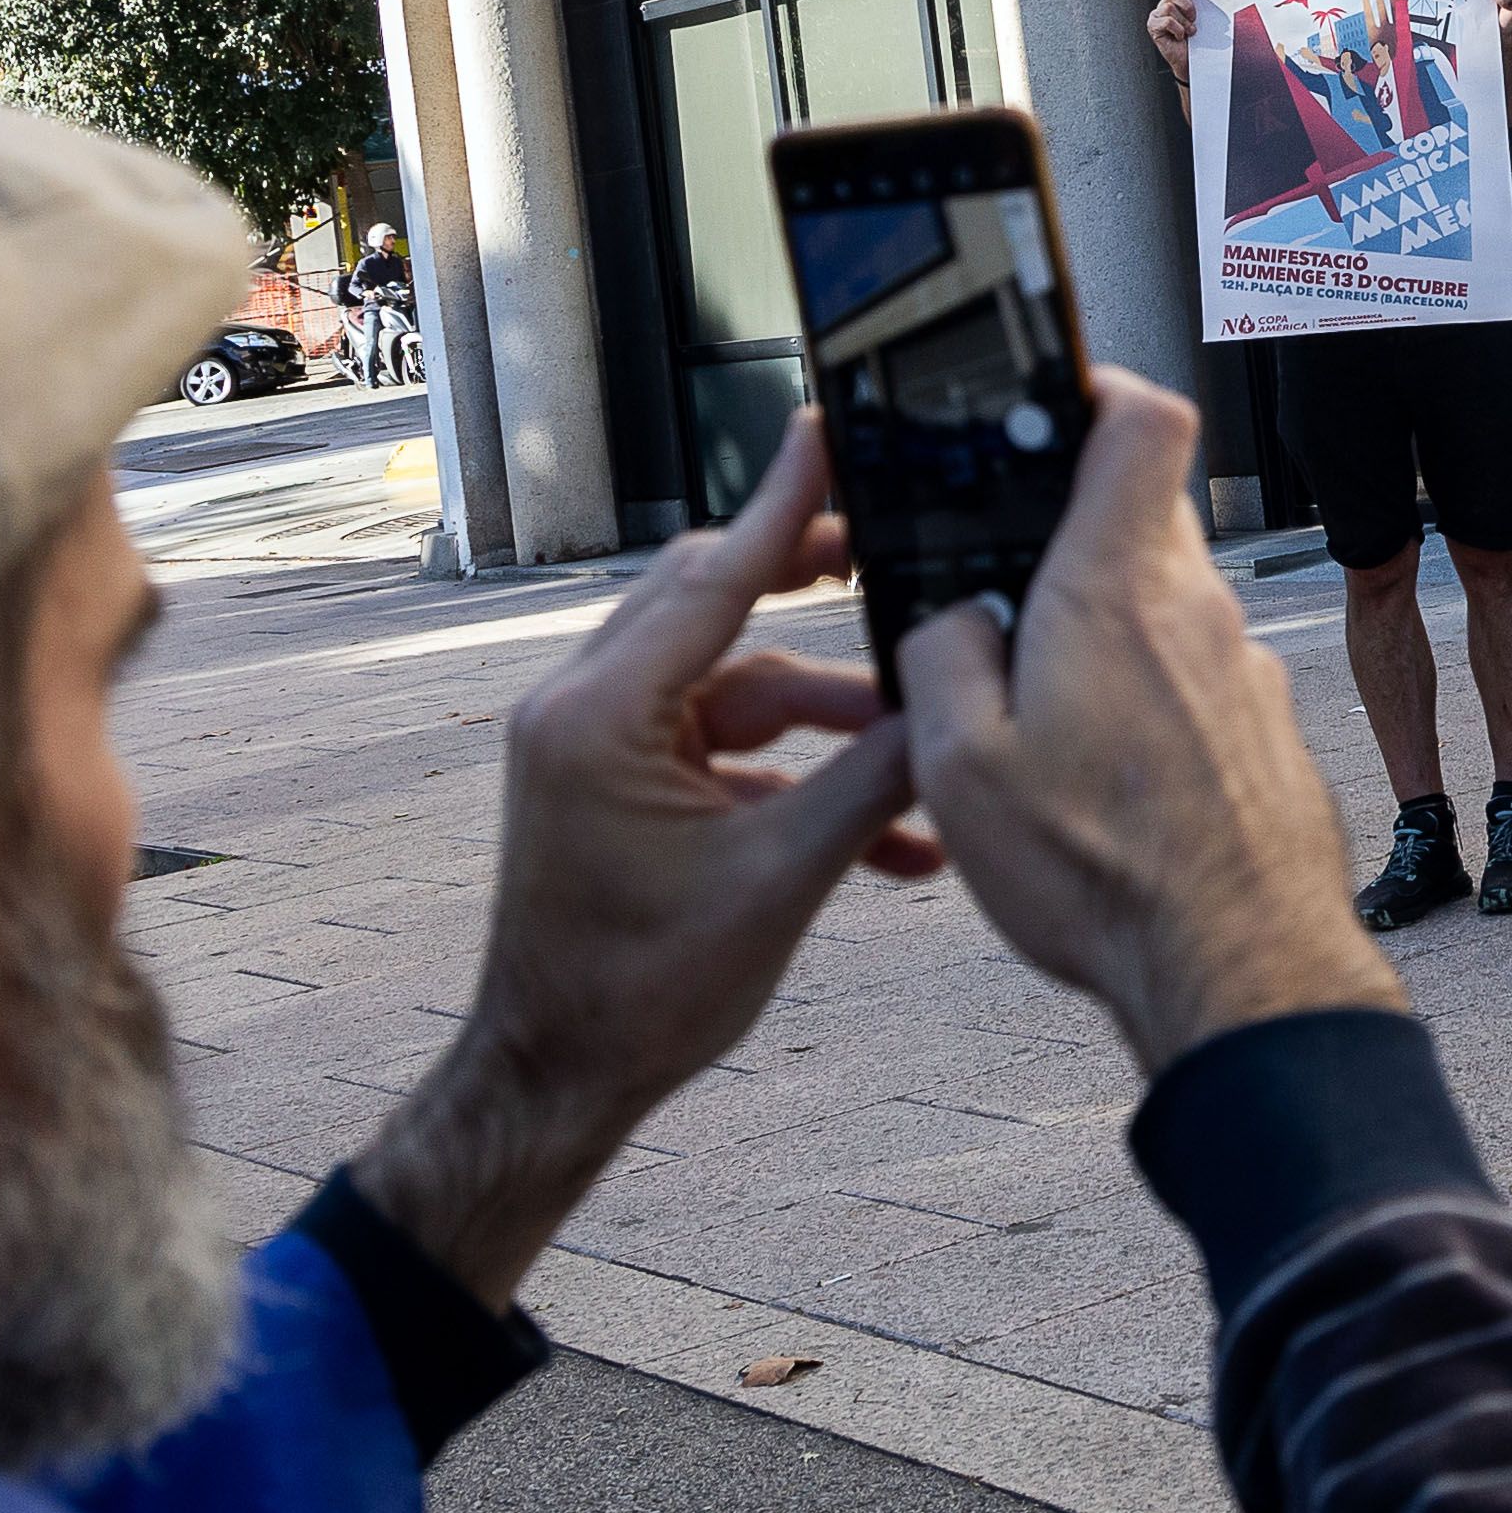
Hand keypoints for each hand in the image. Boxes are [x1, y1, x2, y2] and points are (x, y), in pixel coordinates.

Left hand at [357, 415, 939, 1302]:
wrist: (560, 1079)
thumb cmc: (643, 994)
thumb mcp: (780, 880)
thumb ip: (870, 783)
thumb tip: (951, 709)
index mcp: (602, 716)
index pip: (715, 579)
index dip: (788, 507)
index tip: (832, 433)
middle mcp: (584, 711)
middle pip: (717, 607)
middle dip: (818, 590)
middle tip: (902, 552)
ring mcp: (598, 749)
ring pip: (732, 684)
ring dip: (828, 714)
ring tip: (922, 739)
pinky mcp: (620, 789)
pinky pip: (720, 746)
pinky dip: (793, 771)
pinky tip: (886, 832)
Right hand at [904, 374, 1405, 1077]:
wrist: (1241, 969)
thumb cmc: (1104, 877)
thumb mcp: (959, 769)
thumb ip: (940, 659)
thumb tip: (950, 618)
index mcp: (1115, 591)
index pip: (1141, 419)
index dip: (1097, 387)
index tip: (1052, 399)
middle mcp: (1196, 610)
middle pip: (1142, 516)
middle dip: (1072, 539)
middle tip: (1009, 598)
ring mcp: (1244, 671)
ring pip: (1167, 606)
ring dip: (1108, 633)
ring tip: (1051, 719)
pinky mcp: (1267, 732)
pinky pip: (1198, 679)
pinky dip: (1151, 702)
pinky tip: (1113, 778)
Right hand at [1148, 0, 1199, 81]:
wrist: (1194, 61)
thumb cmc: (1200, 39)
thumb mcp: (1204, 16)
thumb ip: (1203, 1)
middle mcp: (1165, 4)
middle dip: (1187, 6)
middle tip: (1194, 19)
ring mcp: (1157, 15)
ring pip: (1169, 6)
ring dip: (1184, 21)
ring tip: (1189, 31)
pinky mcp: (1153, 26)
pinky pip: (1166, 21)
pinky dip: (1178, 29)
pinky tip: (1180, 37)